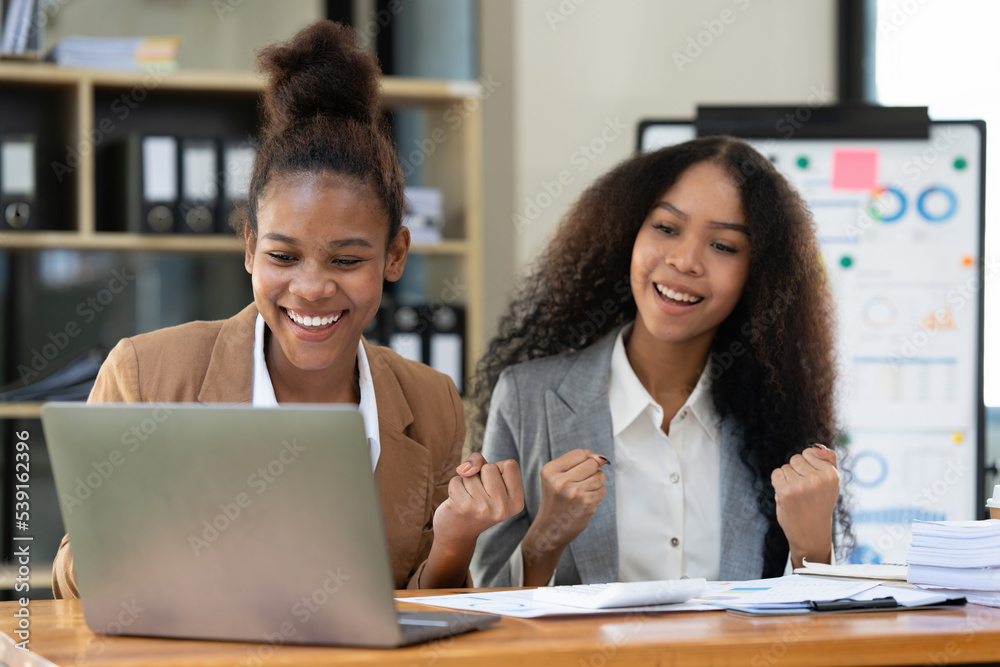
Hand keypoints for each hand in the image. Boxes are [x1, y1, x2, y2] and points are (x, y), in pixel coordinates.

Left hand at [432, 452, 524, 550]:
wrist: (458, 534)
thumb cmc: (477, 502)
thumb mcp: (490, 482)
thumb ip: (482, 464)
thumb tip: (465, 469)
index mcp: (516, 502)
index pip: (511, 465)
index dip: (498, 470)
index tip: (494, 488)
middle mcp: (503, 507)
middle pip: (490, 467)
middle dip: (481, 476)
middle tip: (480, 496)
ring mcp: (483, 507)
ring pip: (471, 472)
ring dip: (467, 482)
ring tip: (469, 499)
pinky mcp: (463, 506)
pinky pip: (456, 480)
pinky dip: (455, 487)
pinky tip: (459, 502)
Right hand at [526, 449, 608, 554]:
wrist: (550, 530)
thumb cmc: (555, 501)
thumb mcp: (554, 477)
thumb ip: (575, 462)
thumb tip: (601, 458)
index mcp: (550, 471)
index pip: (580, 453)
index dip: (585, 459)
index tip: (580, 469)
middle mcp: (560, 481)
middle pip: (592, 463)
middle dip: (592, 471)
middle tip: (581, 482)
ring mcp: (574, 493)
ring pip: (600, 476)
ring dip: (596, 483)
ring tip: (582, 491)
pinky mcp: (586, 504)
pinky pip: (602, 490)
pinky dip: (597, 494)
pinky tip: (585, 501)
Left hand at [772, 444, 839, 567]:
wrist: (811, 532)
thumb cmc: (820, 503)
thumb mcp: (831, 481)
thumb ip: (828, 458)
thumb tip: (816, 446)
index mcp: (832, 474)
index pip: (809, 452)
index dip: (808, 465)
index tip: (814, 481)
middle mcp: (817, 479)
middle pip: (795, 458)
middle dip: (797, 471)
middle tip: (805, 491)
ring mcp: (801, 485)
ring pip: (785, 467)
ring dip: (788, 479)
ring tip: (797, 495)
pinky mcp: (785, 492)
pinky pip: (776, 474)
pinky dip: (778, 483)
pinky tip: (787, 496)